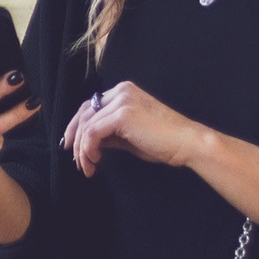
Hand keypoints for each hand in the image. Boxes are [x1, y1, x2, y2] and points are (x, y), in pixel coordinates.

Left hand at [63, 80, 205, 177]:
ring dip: (82, 150)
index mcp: (124, 92)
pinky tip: (95, 161)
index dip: (76, 127)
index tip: (72, 146)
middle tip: (76, 161)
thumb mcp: (130, 136)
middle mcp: (121, 91)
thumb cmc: (164, 142)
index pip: (90, 106)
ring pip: (86, 125)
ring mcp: (122, 100)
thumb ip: (110, 134)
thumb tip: (89, 143)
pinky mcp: (122, 114)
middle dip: (74, 139)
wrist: (186, 143)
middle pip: (84, 113)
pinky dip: (88, 149)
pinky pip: (93, 133)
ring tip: (87, 167)